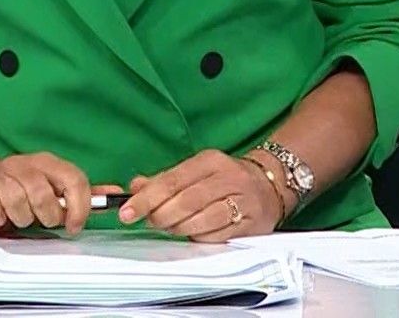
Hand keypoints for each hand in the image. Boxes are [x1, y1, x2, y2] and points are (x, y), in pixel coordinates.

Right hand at [0, 152, 122, 234]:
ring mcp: (1, 173)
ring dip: (21, 218)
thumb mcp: (56, 193)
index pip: (73, 178)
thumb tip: (115, 192)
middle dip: (46, 216)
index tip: (74, 226)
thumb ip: (84, 195)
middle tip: (42, 222)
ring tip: (21, 220)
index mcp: (49, 163)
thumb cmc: (26, 194)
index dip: (78, 206)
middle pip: (43, 193)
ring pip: (16, 199)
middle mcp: (25, 164)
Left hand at [118, 150, 284, 240]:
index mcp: (210, 161)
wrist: (271, 184)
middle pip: (185, 202)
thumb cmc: (226, 179)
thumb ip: (164, 180)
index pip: (171, 180)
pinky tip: (195, 232)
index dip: (146, 199)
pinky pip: (217, 236)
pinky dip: (199, 237)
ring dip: (179, 229)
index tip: (128, 212)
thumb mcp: (196, 171)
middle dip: (161, 216)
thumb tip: (135, 187)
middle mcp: (228, 177)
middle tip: (151, 222)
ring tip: (173, 227)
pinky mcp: (252, 223)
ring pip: (201, 221)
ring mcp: (242, 200)